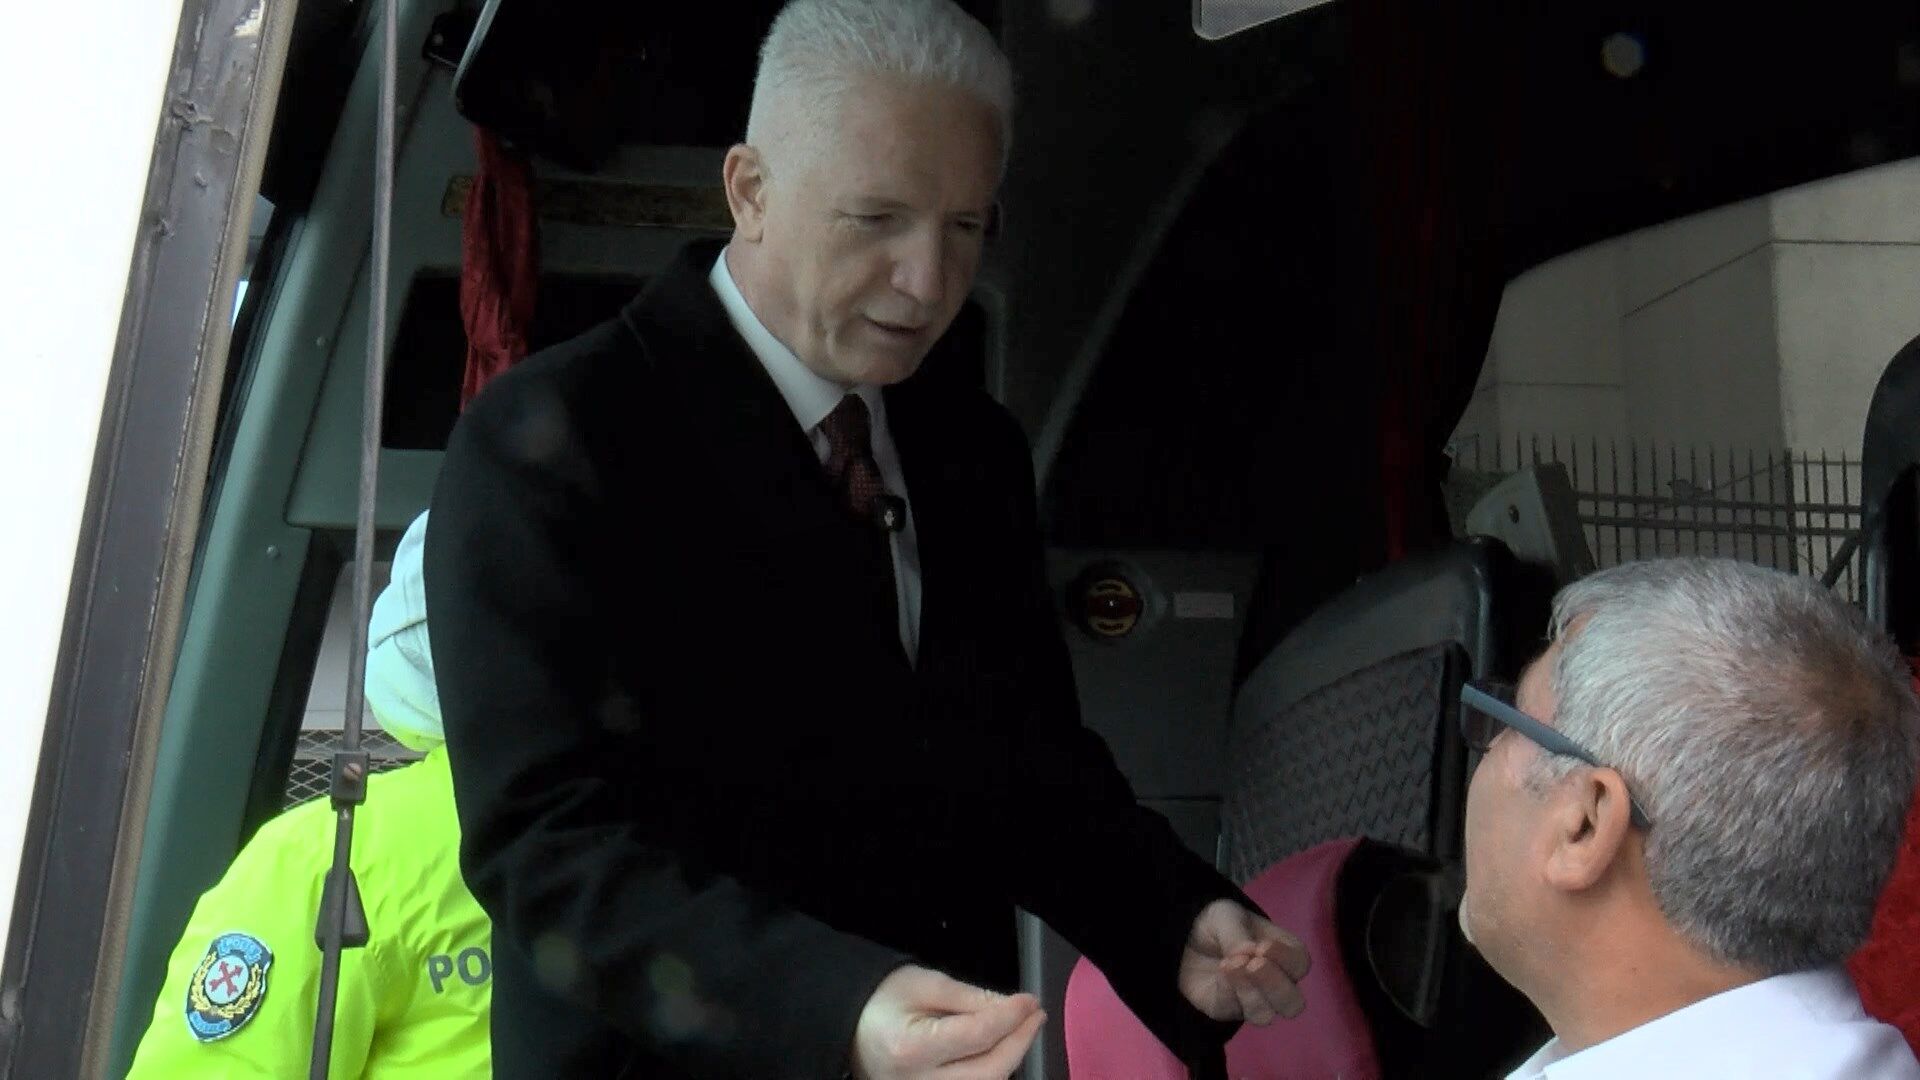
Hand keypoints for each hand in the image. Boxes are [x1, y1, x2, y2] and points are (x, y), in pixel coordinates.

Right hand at [851, 965, 1045, 1079]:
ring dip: (1010, 1059)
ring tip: (1020, 1030)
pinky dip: (992, 1072)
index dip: (1011, 1018)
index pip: (977, 1036)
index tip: (1030, 1000)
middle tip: (1035, 1015)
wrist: (847, 1026)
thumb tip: (1012, 1007)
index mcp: (912, 1049)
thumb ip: (970, 997)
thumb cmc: (881, 999)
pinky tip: (1000, 1050)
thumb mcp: (924, 983)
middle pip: (988, 1072)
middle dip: (1019, 1043)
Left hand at [1178, 899, 1309, 1024]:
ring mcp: (1252, 1001)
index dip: (1285, 958)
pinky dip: (1228, 992)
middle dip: (1275, 985)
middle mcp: (1274, 983)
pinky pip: (1234, 1010)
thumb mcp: (1225, 916)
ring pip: (1266, 1015)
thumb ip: (1237, 934)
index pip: (1299, 964)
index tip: (1262, 946)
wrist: (1182, 937)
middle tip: (1254, 964)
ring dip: (1251, 993)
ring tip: (1231, 965)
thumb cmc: (1217, 924)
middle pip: (1292, 1002)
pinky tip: (1220, 973)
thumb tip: (1248, 952)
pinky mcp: (1227, 1010)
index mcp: (1283, 954)